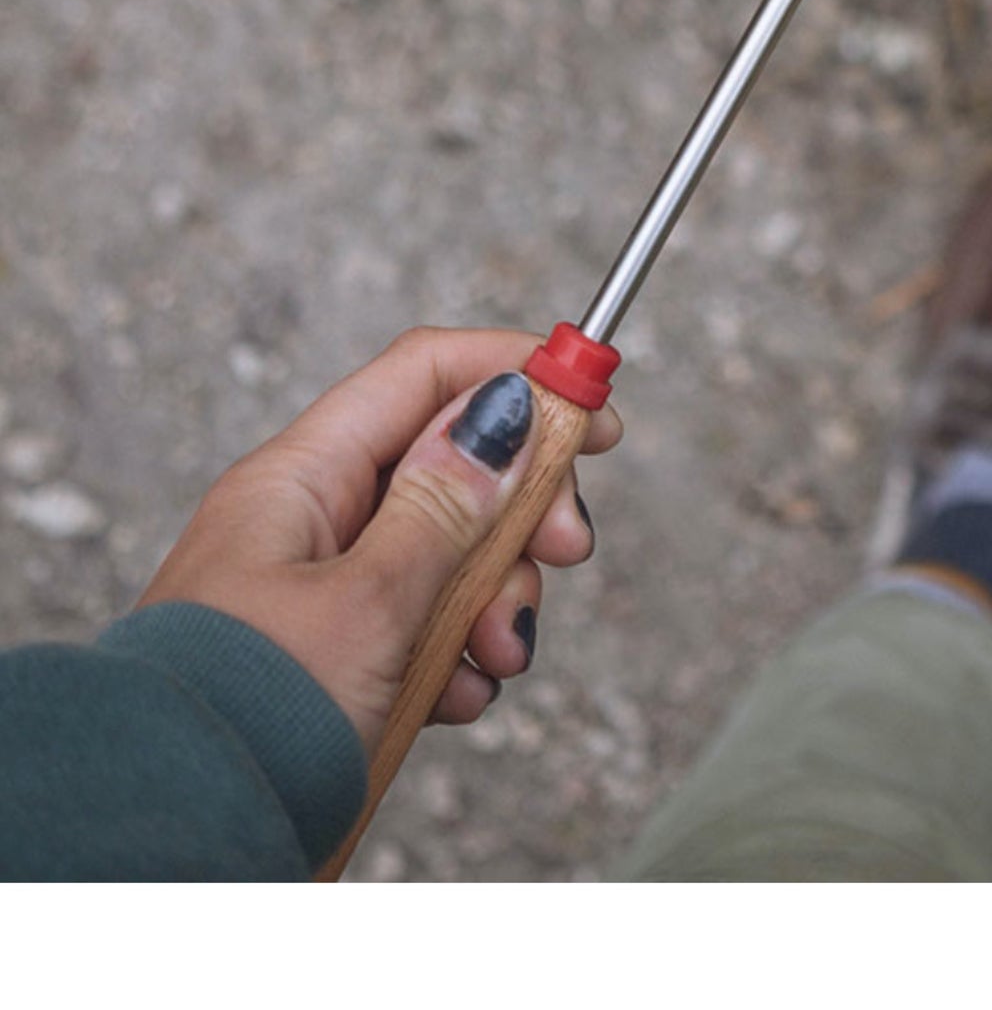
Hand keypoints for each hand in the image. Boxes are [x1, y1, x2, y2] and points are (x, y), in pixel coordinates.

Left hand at [136, 327, 622, 758]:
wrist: (166, 846)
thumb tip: (507, 407)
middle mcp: (310, 522)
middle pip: (453, 467)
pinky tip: (457, 697)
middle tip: (567, 551)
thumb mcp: (370, 602)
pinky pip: (423, 626)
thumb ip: (448, 503)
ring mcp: (321, 591)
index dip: (517, 375)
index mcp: (301, 479)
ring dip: (497, 598)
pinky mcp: (335, 658)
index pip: (424, 376)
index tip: (595, 408)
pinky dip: (458, 656)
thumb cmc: (246, 718)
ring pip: (449, 554)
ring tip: (498, 657)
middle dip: (523, 511)